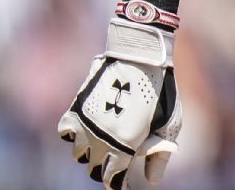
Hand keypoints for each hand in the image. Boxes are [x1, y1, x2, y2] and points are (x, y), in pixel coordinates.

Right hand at [58, 18, 181, 188]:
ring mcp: (86, 124)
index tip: (120, 182)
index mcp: (125, 145)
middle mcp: (101, 139)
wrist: (140, 56)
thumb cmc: (161, 91)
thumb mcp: (169, 124)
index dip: (117, 183)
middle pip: (94, 168)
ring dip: (90, 153)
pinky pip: (66, 133)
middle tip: (114, 163)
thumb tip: (152, 181)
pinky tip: (87, 131)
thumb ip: (159, 155)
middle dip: (104, 169)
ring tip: (103, 145)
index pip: (113, 178)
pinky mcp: (77, 109)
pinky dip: (73, 136)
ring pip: (79, 154)